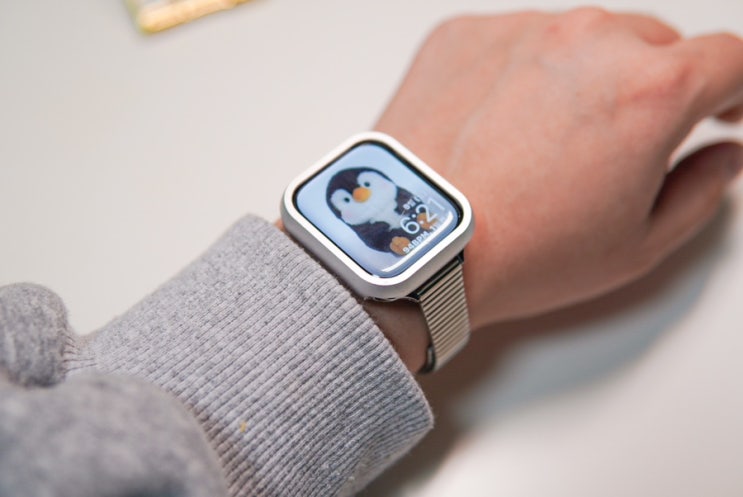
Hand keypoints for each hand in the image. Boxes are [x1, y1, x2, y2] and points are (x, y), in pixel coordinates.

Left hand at [375, 8, 742, 332]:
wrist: (410, 243)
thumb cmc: (517, 253)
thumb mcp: (637, 245)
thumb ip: (701, 190)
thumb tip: (720, 156)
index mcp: (648, 89)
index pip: (730, 59)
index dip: (738, 89)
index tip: (724, 109)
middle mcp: (585, 42)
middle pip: (653, 44)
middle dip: (658, 86)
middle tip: (630, 137)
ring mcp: (517, 31)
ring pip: (581, 40)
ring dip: (585, 77)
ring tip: (551, 140)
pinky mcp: (462, 36)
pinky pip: (514, 43)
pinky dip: (521, 74)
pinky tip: (501, 126)